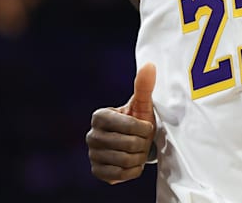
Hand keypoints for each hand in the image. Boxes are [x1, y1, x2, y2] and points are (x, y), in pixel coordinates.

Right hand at [87, 62, 156, 183]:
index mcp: (100, 116)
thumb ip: (144, 86)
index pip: (130, 126)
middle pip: (129, 145)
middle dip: (143, 144)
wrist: (133, 143)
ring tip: (138, 151)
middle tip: (143, 141)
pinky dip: (132, 171)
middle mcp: (91, 135)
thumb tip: (150, 65)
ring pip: (126, 161)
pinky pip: (121, 175)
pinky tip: (132, 162)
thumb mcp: (142, 104)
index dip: (144, 129)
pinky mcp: (97, 171)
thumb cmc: (138, 120)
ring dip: (139, 158)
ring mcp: (92, 154)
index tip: (146, 127)